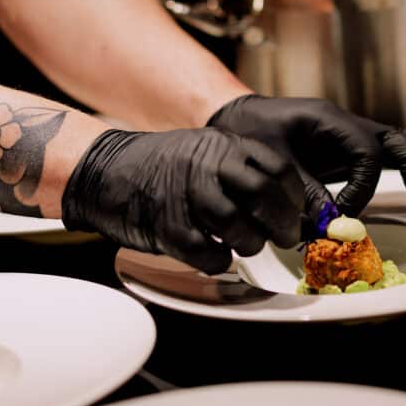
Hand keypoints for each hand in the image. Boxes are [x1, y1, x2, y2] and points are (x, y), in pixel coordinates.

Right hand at [62, 127, 302, 273]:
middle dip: (282, 223)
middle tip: (286, 237)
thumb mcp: (205, 149)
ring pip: (238, 225)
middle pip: (263, 195)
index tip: (299, 211)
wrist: (106, 170)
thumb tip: (283, 200)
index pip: (277, 168)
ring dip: (251, 243)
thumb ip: (240, 168)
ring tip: (249, 245)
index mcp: (222, 145)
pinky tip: (218, 255)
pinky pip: (207, 252)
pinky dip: (220, 260)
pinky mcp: (168, 227)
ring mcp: (186, 196)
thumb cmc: (161, 166)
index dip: (295, 195)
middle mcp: (208, 166)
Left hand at [207, 95, 405, 233]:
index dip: (360, 190)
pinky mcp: (358, 151)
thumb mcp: (267, 163)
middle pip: (404, 146)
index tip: (339, 217)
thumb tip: (333, 224)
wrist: (239, 119)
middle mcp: (353, 125)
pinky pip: (400, 156)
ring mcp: (359, 136)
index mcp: (331, 121)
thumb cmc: (248, 137)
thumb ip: (299, 190)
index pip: (366, 155)